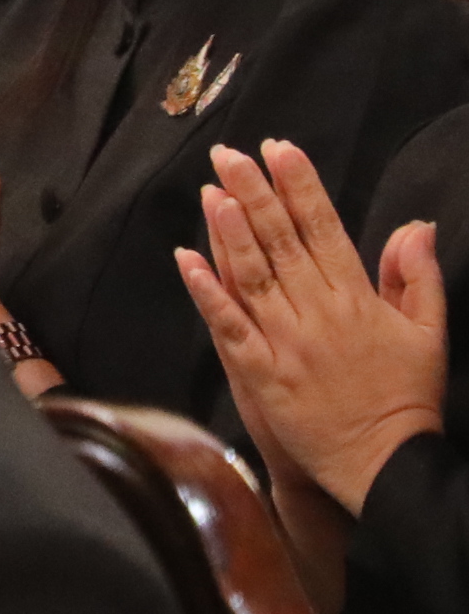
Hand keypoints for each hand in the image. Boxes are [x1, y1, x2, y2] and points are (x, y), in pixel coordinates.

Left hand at [185, 140, 444, 515]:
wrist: (385, 463)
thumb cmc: (407, 397)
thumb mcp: (428, 333)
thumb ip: (415, 277)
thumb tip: (415, 225)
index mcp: (359, 299)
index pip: (325, 229)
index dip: (300, 187)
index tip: (280, 150)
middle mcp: (319, 313)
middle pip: (282, 242)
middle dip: (255, 193)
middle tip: (229, 153)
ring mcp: (286, 342)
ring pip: (252, 276)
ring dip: (228, 232)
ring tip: (211, 190)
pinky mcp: (261, 373)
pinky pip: (228, 326)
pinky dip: (207, 292)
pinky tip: (186, 261)